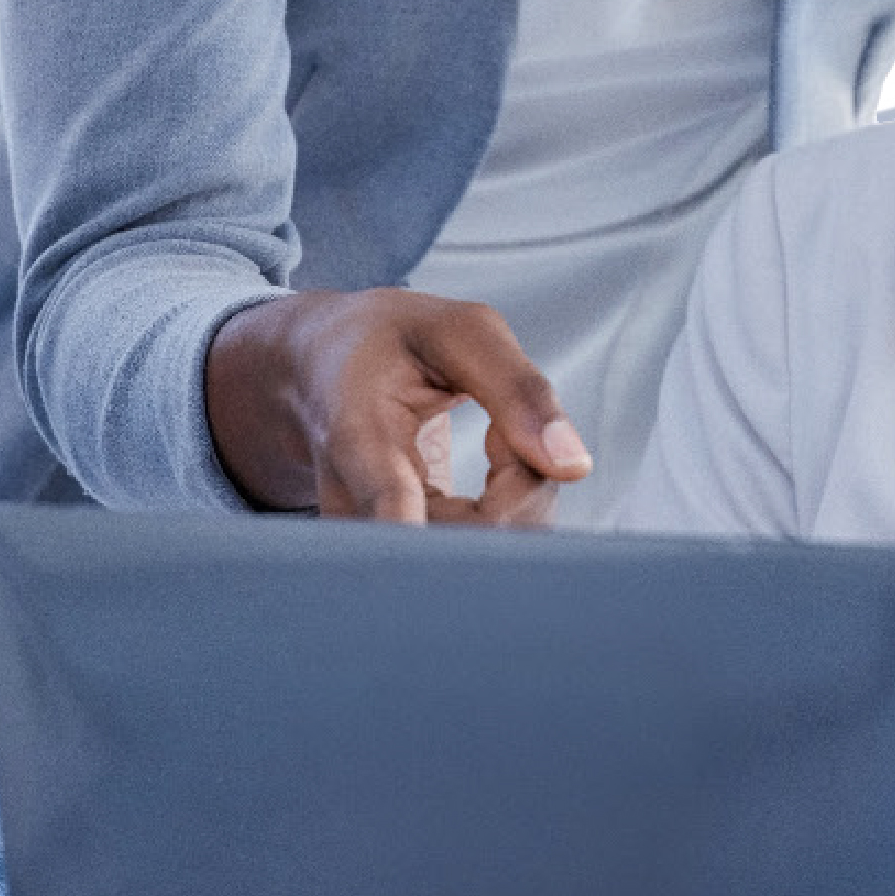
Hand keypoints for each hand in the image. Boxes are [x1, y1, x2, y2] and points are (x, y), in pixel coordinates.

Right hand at [202, 287, 590, 521]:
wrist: (319, 371)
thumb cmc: (389, 343)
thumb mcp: (456, 331)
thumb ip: (518, 390)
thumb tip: (575, 468)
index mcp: (356, 436)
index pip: (388, 503)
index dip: (422, 532)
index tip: (446, 563)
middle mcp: (358, 508)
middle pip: (473, 541)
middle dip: (526, 486)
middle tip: (506, 423)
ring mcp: (379, 543)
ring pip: (489, 554)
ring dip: (523, 494)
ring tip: (498, 433)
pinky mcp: (407, 557)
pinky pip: (488, 551)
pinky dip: (514, 507)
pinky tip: (493, 461)